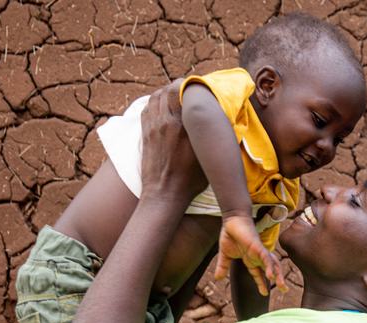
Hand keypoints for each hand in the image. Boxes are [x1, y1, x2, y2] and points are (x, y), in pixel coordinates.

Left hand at [139, 79, 205, 200]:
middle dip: (178, 86)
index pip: (183, 91)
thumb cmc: (190, 180)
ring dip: (165, 92)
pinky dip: (155, 103)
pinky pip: (147, 108)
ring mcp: (152, 126)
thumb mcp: (208, 157)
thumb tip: (221, 122)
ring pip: (155, 96)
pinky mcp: (145, 133)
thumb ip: (211, 136)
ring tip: (175, 97)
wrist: (164, 194)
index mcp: (183, 125)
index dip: (191, 85)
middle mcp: (166, 121)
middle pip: (168, 89)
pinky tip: (162, 107)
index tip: (200, 87)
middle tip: (188, 90)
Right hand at [214, 216, 286, 295]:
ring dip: (278, 275)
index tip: (265, 293)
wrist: (232, 220)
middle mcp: (257, 256)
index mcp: (250, 259)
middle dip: (278, 279)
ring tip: (281, 286)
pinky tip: (270, 276)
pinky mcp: (257, 246)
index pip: (258, 273)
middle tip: (284, 289)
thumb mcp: (225, 255)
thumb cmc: (230, 234)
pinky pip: (265, 258)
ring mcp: (259, 251)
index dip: (262, 283)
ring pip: (272, 264)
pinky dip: (269, 267)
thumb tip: (217, 278)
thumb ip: (222, 266)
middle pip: (271, 269)